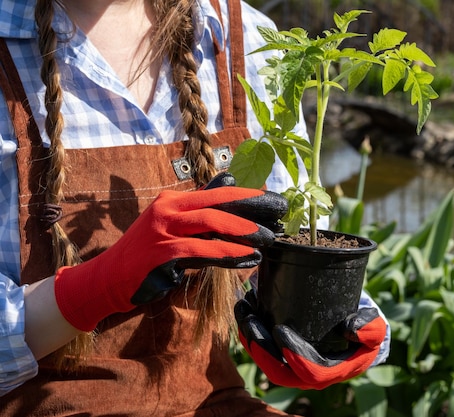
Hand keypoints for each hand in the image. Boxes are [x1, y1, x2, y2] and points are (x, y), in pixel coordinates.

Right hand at [54, 174, 286, 331]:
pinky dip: (227, 254)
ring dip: (243, 230)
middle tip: (279, 215)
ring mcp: (162, 230)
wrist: (108, 278)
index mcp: (173, 200)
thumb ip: (201, 208)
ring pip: (211, 224)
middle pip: (217, 203)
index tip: (273, 201)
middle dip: (252, 209)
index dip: (247, 196)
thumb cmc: (146, 254)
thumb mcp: (174, 226)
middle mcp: (168, 209)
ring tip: (268, 238)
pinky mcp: (161, 253)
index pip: (217, 192)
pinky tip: (247, 258)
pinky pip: (201, 251)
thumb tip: (229, 179)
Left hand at [235, 291, 386, 389]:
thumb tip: (350, 328)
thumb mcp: (375, 329)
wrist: (357, 332)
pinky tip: (244, 309)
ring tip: (243, 310)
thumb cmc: (365, 331)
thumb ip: (370, 329)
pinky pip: (261, 351)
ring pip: (265, 361)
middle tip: (250, 320)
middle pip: (278, 371)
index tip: (280, 329)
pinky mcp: (281, 357)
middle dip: (260, 348)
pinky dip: (250, 332)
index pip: (308, 371)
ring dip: (250, 338)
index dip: (293, 354)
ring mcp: (292, 368)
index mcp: (329, 373)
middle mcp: (307, 376)